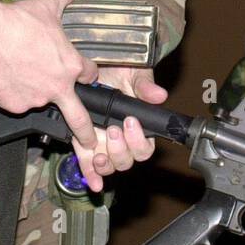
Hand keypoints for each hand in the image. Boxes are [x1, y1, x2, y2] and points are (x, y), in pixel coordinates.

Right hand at [0, 0, 98, 154]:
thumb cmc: (19, 20)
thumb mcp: (46, 5)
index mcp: (72, 66)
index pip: (89, 75)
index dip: (85, 72)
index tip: (82, 73)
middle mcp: (57, 88)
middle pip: (79, 118)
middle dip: (86, 133)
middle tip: (90, 141)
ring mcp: (35, 100)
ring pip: (38, 99)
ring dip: (34, 90)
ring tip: (19, 69)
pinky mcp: (14, 106)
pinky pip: (16, 102)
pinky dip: (13, 93)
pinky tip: (7, 75)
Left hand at [72, 67, 167, 192]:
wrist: (99, 62)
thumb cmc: (122, 68)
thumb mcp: (135, 73)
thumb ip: (145, 86)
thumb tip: (159, 96)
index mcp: (139, 126)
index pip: (145, 147)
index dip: (139, 141)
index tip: (130, 122)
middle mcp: (123, 138)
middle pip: (127, 160)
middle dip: (120, 149)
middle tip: (113, 129)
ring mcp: (103, 141)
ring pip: (109, 164)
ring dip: (106, 164)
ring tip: (99, 154)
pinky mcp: (84, 141)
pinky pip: (87, 162)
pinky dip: (90, 173)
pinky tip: (92, 182)